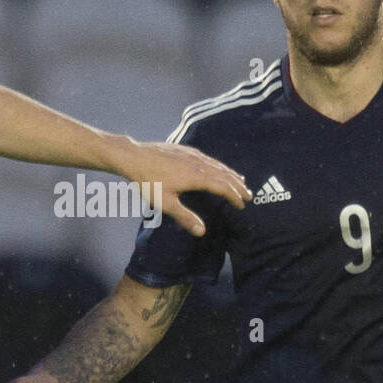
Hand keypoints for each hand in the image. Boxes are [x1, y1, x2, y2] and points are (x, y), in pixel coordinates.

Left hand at [115, 139, 250, 235]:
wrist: (134, 156)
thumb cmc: (148, 181)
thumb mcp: (165, 203)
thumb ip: (185, 217)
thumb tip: (202, 232)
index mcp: (196, 177)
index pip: (222, 187)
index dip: (234, 196)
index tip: (242, 205)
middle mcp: (198, 163)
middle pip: (224, 175)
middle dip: (238, 186)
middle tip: (249, 195)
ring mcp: (192, 155)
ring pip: (217, 165)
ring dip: (230, 174)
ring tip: (240, 181)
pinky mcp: (185, 150)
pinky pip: (208, 159)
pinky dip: (218, 165)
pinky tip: (218, 167)